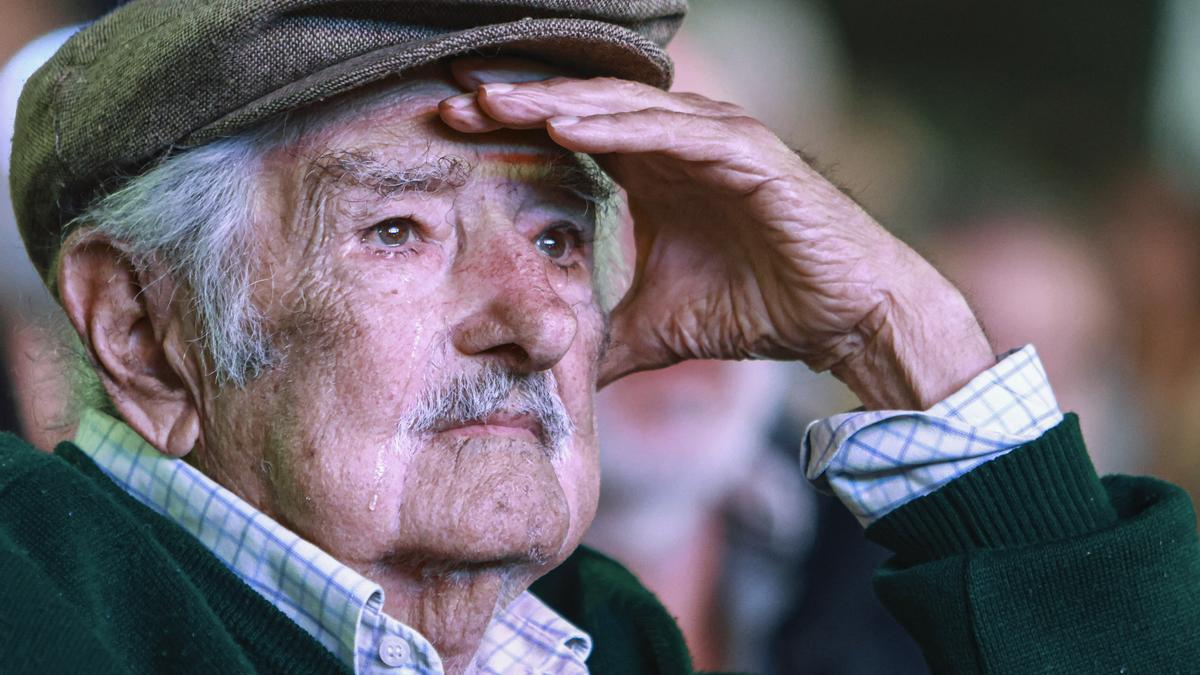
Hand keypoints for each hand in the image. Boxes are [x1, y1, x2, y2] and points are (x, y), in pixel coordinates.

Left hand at [440, 60, 993, 408]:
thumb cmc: (756, 308)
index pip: (569, 135)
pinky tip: (566, 125)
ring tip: (493, 101)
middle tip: (451, 96)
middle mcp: (678, 144)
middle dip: (518, 100)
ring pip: (622, 108)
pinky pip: (673, 132)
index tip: (448, 130)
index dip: (512, 129)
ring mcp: (715, 139)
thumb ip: (600, 338)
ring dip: (556, 102)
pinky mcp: (749, 152)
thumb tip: (546, 376)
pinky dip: (620, 126)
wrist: (842, 317)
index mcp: (653, 172)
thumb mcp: (654, 328)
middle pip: (584, 107)